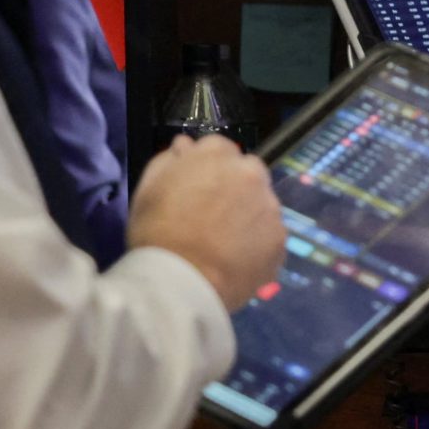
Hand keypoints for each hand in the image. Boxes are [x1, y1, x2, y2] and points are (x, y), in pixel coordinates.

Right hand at [128, 135, 285, 311]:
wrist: (180, 283)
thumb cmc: (156, 234)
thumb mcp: (148, 190)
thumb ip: (169, 161)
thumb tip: (186, 145)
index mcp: (218, 156)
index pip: (219, 147)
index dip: (206, 167)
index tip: (196, 187)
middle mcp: (251, 174)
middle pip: (248, 170)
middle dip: (235, 185)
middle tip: (212, 215)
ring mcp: (270, 207)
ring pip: (262, 202)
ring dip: (248, 213)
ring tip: (223, 242)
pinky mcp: (280, 238)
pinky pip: (269, 234)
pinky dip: (257, 242)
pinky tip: (235, 259)